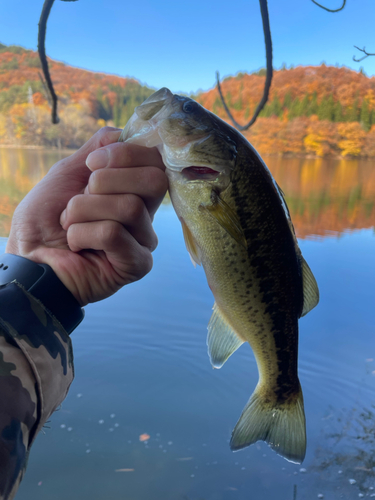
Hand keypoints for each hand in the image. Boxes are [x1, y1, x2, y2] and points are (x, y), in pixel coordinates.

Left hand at [6, 127, 167, 305]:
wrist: (28, 259)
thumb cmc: (44, 220)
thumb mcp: (67, 173)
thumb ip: (97, 149)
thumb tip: (124, 131)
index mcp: (134, 191)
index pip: (155, 160)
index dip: (124, 154)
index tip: (90, 164)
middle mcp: (146, 215)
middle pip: (154, 180)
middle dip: (106, 181)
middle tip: (80, 198)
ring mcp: (144, 241)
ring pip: (130, 207)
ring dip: (84, 210)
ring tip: (69, 225)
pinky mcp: (137, 264)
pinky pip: (115, 234)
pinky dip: (82, 234)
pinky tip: (75, 245)